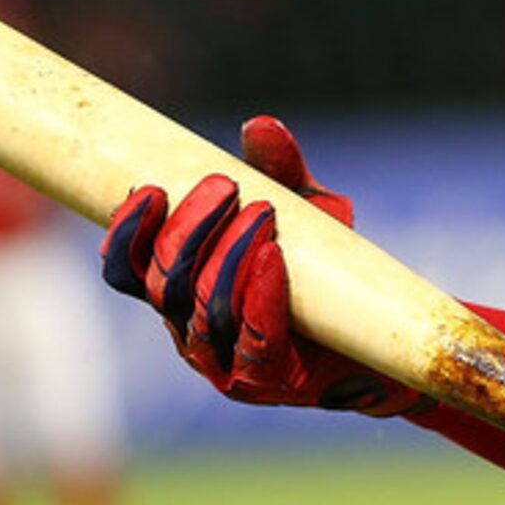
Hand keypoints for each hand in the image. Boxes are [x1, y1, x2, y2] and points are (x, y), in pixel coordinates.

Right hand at [99, 116, 426, 417]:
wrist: (378, 330)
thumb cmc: (326, 267)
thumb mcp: (304, 208)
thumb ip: (279, 170)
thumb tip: (260, 125)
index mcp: (179, 291)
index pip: (126, 271)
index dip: (126, 234)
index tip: (150, 188)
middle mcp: (189, 329)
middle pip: (166, 285)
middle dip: (190, 231)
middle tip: (225, 186)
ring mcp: (224, 361)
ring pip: (206, 311)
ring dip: (229, 255)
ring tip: (263, 212)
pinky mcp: (266, 379)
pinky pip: (254, 339)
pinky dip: (260, 295)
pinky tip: (274, 257)